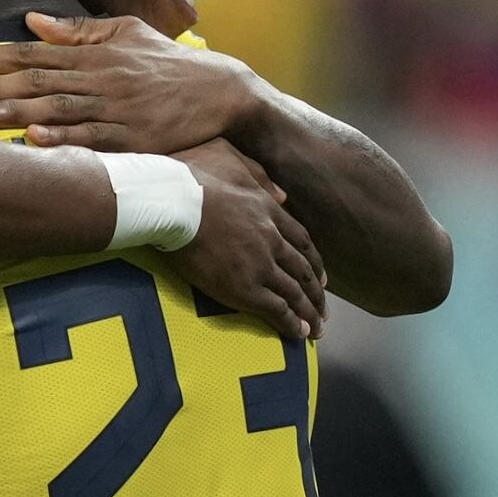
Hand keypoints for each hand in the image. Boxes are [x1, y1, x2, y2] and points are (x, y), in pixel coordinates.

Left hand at [0, 14, 255, 152]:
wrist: (224, 92)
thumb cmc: (170, 64)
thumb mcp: (127, 32)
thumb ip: (78, 29)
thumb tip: (31, 20)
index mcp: (94, 53)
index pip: (30, 52)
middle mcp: (100, 77)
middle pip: (35, 80)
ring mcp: (117, 108)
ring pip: (58, 109)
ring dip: (16, 112)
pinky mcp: (135, 137)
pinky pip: (94, 139)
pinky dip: (64, 139)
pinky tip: (36, 141)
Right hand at [169, 141, 326, 340]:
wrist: (175, 201)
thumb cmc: (193, 178)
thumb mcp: (233, 162)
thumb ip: (260, 178)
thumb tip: (281, 194)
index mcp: (270, 211)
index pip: (302, 242)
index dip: (313, 263)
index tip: (320, 278)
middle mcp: (272, 240)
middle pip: (303, 271)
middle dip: (315, 294)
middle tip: (323, 311)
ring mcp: (261, 265)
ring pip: (294, 294)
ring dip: (308, 314)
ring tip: (316, 331)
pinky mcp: (245, 287)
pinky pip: (276, 309)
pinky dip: (291, 324)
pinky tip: (299, 334)